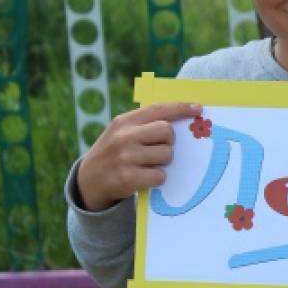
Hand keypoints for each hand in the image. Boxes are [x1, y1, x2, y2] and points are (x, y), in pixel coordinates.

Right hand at [76, 102, 202, 211]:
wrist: (89, 180)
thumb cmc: (115, 153)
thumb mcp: (121, 132)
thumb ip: (144, 125)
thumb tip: (180, 120)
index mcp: (124, 121)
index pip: (157, 109)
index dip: (180, 108)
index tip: (198, 108)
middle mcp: (123, 136)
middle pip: (166, 131)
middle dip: (169, 141)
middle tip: (159, 148)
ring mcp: (124, 157)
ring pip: (166, 154)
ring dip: (164, 162)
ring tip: (148, 164)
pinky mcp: (127, 178)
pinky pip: (160, 176)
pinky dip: (157, 178)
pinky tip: (144, 177)